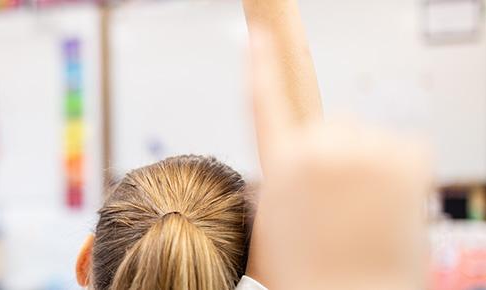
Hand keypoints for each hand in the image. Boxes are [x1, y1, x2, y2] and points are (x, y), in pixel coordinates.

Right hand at [246, 31, 431, 289]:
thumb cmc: (304, 274)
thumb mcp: (259, 231)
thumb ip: (261, 192)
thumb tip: (271, 179)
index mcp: (282, 164)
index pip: (265, 101)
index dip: (261, 64)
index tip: (261, 37)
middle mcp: (321, 149)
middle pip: (327, 125)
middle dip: (330, 153)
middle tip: (333, 202)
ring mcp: (368, 151)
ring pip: (363, 136)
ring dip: (363, 163)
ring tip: (360, 211)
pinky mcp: (409, 156)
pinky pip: (400, 146)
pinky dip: (398, 170)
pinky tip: (387, 205)